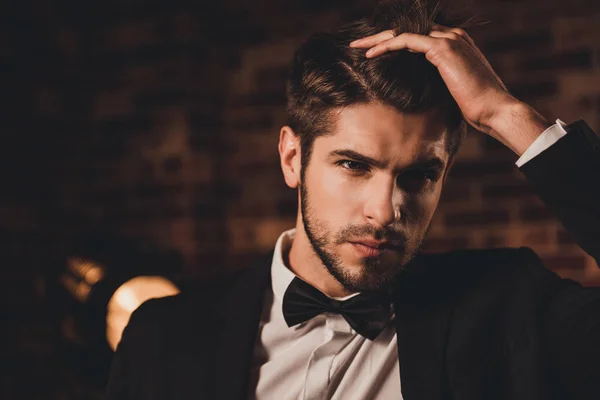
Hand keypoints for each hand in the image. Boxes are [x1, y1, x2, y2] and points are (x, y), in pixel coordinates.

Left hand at [350, 25, 521, 138]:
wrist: (495, 110)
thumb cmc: (477, 108)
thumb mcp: (453, 91)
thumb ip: (439, 83)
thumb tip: (422, 92)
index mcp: (455, 44)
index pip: (417, 36)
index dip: (393, 42)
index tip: (373, 53)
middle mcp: (452, 36)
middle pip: (407, 31)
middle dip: (380, 37)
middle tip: (358, 45)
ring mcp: (448, 39)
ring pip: (403, 32)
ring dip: (377, 39)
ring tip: (357, 48)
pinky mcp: (442, 48)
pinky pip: (406, 41)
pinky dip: (386, 46)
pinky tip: (370, 55)